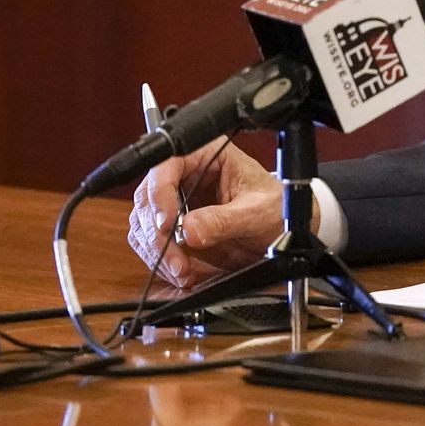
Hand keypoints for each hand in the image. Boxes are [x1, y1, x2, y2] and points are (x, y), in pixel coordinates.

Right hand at [126, 137, 294, 287]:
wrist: (280, 226)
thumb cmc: (276, 206)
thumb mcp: (257, 211)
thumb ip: (225, 219)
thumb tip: (189, 229)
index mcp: (206, 154)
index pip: (167, 164)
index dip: (160, 193)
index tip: (167, 224)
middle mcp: (185, 173)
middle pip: (148, 198)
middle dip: (157, 233)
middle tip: (175, 259)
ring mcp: (175, 198)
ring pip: (144, 222)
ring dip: (156, 250)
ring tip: (181, 271)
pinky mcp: (172, 223)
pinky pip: (151, 240)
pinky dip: (159, 258)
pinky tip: (180, 271)